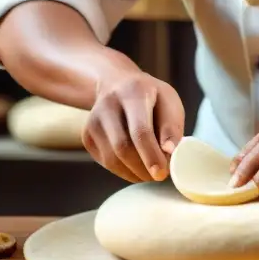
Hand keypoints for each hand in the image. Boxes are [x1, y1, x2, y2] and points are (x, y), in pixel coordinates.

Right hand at [81, 68, 184, 183]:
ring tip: (150, 171)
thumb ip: (171, 127)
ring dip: (134, 173)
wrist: (117, 84)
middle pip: (122, 148)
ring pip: (112, 159)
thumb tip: (170, 152)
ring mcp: (93, 121)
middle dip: (143, 168)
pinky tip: (136, 165)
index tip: (162, 173)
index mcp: (133, 93)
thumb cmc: (150, 96)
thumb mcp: (168, 101)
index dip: (151, 155)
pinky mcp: (87, 136)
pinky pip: (105, 162)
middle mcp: (108, 105)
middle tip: (160, 175)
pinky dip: (124, 171)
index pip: (140, 130)